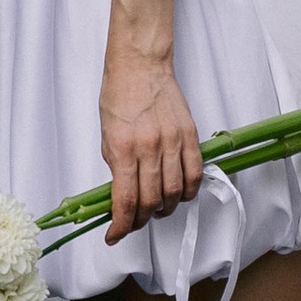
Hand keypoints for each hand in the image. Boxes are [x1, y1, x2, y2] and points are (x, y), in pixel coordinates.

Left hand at [99, 45, 203, 241]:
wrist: (140, 65)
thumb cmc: (119, 95)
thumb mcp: (106, 135)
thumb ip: (116, 166)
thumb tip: (122, 194)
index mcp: (123, 148)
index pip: (125, 201)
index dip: (121, 226)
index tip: (115, 235)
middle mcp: (149, 148)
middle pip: (150, 201)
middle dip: (140, 220)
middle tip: (134, 222)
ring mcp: (173, 142)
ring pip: (174, 192)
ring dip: (164, 208)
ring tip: (157, 209)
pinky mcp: (190, 135)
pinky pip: (194, 174)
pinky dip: (188, 191)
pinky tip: (179, 194)